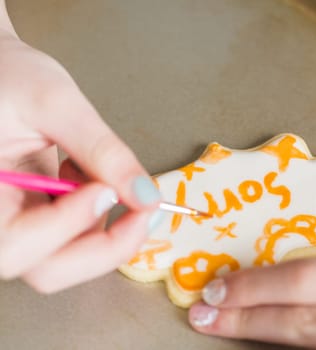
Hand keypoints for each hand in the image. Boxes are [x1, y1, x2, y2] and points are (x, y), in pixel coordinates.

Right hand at [0, 25, 163, 290]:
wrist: (0, 73)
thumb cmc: (7, 76)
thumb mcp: (53, 102)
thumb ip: (101, 150)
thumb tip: (146, 195)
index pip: (16, 244)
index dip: (72, 223)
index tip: (112, 188)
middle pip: (48, 270)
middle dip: (107, 244)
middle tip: (145, 209)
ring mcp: (15, 226)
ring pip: (67, 260)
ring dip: (107, 227)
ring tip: (104, 174)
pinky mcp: (37, 220)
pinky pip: (75, 239)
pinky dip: (100, 215)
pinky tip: (92, 177)